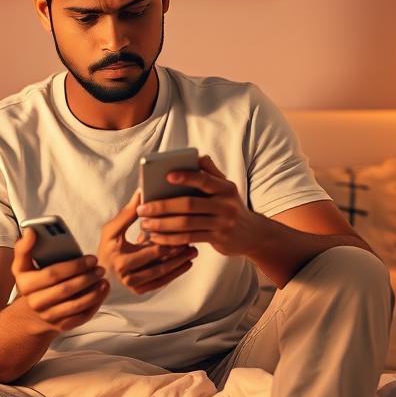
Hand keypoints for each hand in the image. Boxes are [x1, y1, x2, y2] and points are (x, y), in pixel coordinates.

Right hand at [11, 228, 109, 332]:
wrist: (30, 315)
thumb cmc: (31, 282)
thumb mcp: (22, 265)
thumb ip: (24, 247)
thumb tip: (31, 231)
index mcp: (26, 285)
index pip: (53, 274)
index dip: (75, 266)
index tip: (91, 258)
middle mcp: (36, 303)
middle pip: (66, 290)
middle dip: (87, 278)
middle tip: (100, 268)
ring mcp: (49, 317)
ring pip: (76, 305)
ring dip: (94, 292)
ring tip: (104, 280)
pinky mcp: (61, 327)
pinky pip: (81, 317)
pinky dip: (95, 304)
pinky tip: (102, 292)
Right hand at [98, 190, 197, 294]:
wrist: (101, 267)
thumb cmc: (107, 245)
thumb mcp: (112, 229)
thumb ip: (127, 213)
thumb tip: (142, 191)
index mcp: (120, 261)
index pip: (151, 251)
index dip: (167, 241)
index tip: (181, 230)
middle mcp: (127, 277)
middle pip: (160, 266)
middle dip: (178, 254)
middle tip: (192, 243)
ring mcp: (134, 286)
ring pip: (163, 276)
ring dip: (180, 264)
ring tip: (193, 251)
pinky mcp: (140, 291)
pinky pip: (161, 283)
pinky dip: (175, 274)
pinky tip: (186, 264)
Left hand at [135, 155, 259, 257]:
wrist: (253, 235)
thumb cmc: (230, 206)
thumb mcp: (226, 188)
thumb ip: (210, 172)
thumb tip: (196, 156)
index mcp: (226, 187)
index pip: (204, 179)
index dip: (186, 176)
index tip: (166, 175)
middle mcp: (226, 205)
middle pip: (189, 204)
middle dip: (162, 206)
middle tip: (142, 208)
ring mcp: (223, 223)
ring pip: (186, 224)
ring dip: (162, 224)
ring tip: (145, 224)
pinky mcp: (218, 240)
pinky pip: (189, 238)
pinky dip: (170, 238)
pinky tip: (156, 237)